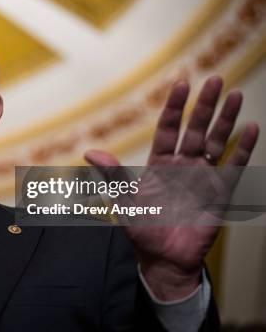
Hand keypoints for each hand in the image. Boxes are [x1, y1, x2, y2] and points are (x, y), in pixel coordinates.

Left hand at [85, 75, 259, 299]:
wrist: (164, 260)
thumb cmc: (143, 229)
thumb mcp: (125, 201)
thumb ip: (112, 175)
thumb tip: (89, 151)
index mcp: (159, 164)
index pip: (168, 128)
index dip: (174, 107)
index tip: (181, 83)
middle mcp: (183, 165)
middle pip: (195, 129)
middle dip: (204, 106)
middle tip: (214, 80)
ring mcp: (203, 177)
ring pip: (217, 142)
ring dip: (225, 120)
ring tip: (235, 95)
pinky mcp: (220, 193)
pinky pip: (233, 167)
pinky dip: (242, 149)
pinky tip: (250, 128)